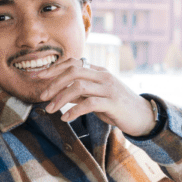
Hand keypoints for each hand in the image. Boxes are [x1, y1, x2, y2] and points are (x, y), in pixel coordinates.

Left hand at [38, 57, 155, 136]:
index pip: (72, 63)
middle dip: (53, 83)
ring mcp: (108, 88)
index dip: (53, 69)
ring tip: (50, 109)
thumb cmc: (117, 107)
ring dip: (60, 98)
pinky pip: (89, 103)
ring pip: (78, 86)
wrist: (143, 116)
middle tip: (42, 97)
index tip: (37, 77)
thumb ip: (79, 93)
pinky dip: (74, 110)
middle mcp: (103, 76)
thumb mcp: (96, 96)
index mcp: (98, 71)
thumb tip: (58, 93)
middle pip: (73, 72)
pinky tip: (65, 118)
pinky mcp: (113, 102)